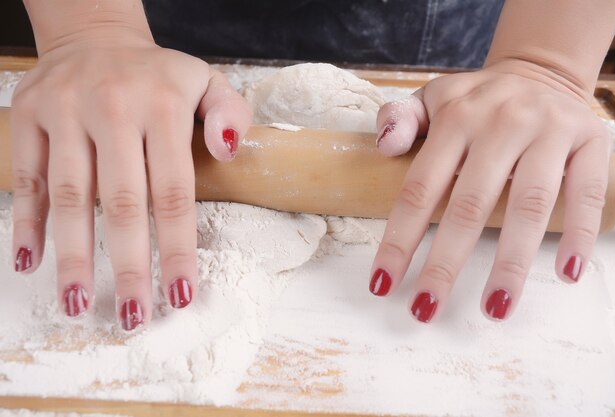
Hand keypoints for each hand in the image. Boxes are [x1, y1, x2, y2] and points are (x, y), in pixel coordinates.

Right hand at [11, 27, 251, 329]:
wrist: (96, 38)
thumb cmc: (159, 76)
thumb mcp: (208, 80)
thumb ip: (231, 113)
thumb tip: (231, 150)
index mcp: (163, 106)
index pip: (173, 191)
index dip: (175, 247)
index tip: (180, 293)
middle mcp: (114, 108)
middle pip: (121, 203)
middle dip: (128, 265)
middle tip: (133, 315)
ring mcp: (65, 111)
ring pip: (69, 196)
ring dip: (72, 255)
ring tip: (77, 303)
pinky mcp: (29, 115)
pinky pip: (28, 176)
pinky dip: (28, 220)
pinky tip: (30, 261)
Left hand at [369, 59, 610, 321]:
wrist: (541, 71)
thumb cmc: (476, 100)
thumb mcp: (431, 98)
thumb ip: (399, 118)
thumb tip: (383, 146)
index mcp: (455, 118)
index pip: (420, 188)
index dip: (399, 239)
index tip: (383, 283)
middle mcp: (500, 123)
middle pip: (470, 205)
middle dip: (446, 263)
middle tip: (427, 308)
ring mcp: (547, 131)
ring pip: (529, 204)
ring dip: (512, 262)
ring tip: (495, 307)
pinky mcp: (588, 141)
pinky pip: (585, 192)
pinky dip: (577, 232)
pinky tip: (564, 273)